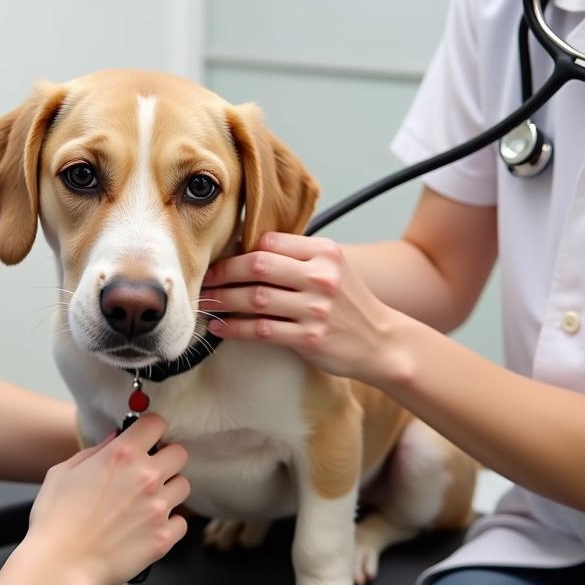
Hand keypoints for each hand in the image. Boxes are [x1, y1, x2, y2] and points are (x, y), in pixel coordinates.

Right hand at [26, 414, 189, 584]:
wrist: (61, 567)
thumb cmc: (55, 521)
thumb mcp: (62, 473)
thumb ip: (93, 452)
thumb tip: (114, 440)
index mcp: (122, 455)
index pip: (156, 423)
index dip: (151, 430)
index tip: (146, 438)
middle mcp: (146, 477)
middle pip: (179, 454)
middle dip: (165, 459)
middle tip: (149, 472)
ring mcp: (159, 508)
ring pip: (183, 486)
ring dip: (169, 491)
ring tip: (147, 502)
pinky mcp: (164, 537)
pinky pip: (181, 522)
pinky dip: (168, 524)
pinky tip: (148, 528)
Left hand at [201, 232, 396, 380]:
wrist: (381, 342)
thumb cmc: (348, 304)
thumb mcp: (332, 268)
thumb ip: (296, 257)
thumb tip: (245, 252)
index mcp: (324, 252)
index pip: (269, 241)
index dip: (237, 251)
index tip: (218, 260)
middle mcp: (321, 276)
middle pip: (257, 265)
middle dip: (223, 272)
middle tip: (203, 280)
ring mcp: (316, 308)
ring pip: (254, 298)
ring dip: (223, 300)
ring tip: (205, 303)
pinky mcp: (310, 337)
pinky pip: (261, 330)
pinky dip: (235, 328)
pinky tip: (220, 328)